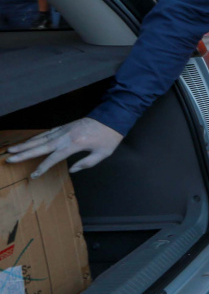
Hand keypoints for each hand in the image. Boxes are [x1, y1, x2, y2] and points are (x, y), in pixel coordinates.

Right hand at [6, 118, 123, 177]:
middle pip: (42, 146)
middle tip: (9, 158)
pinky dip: (37, 136)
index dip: (43, 167)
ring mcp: (65, 129)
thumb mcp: (102, 153)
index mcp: (75, 144)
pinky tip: (29, 141)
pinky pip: (48, 132)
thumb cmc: (109, 137)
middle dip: (25, 153)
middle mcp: (66, 135)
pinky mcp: (66, 126)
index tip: (34, 175)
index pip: (54, 157)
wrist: (114, 117)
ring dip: (26, 144)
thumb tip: (71, 170)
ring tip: (12, 149)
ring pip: (42, 137)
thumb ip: (86, 163)